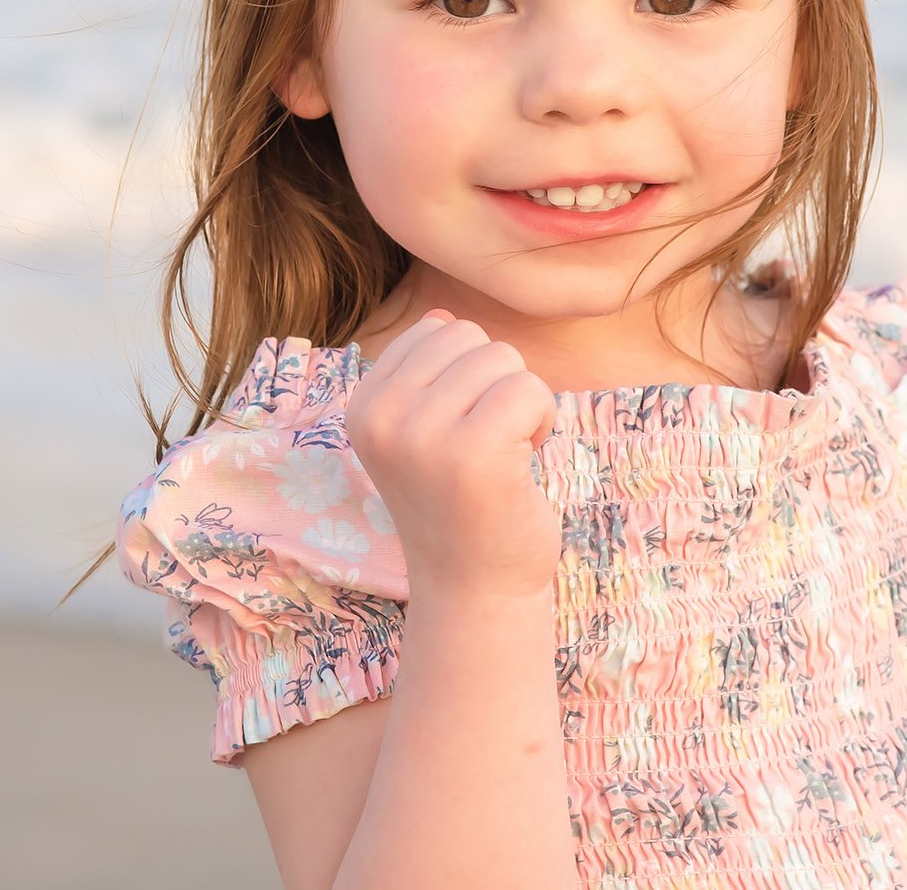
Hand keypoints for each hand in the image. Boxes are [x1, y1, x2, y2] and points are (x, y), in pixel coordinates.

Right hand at [345, 310, 560, 602]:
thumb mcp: (422, 433)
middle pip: (471, 338)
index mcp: (362, 406)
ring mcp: (422, 436)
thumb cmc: (461, 505)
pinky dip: (543, 421)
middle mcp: (381, 418)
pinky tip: (523, 464)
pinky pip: (530, 390)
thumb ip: (426, 374)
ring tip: (502, 457)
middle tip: (487, 447)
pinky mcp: (472, 454)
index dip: (467, 375)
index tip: (459, 432)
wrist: (475, 590)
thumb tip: (443, 315)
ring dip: (521, 404)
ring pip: (504, 359)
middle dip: (496, 384)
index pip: (435, 330)